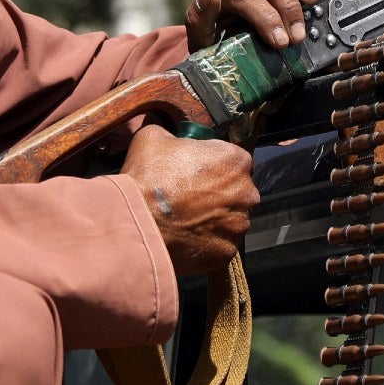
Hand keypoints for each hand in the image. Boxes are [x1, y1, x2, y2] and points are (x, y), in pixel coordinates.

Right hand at [121, 124, 258, 275]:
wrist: (136, 223)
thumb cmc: (148, 177)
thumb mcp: (153, 137)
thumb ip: (171, 133)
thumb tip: (169, 136)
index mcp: (236, 160)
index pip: (232, 159)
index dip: (213, 164)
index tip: (196, 172)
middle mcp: (246, 193)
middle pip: (236, 191)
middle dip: (217, 193)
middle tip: (189, 197)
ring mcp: (238, 225)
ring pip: (230, 219)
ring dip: (213, 219)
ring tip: (186, 219)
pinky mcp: (227, 251)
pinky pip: (220, 244)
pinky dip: (206, 241)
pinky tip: (186, 236)